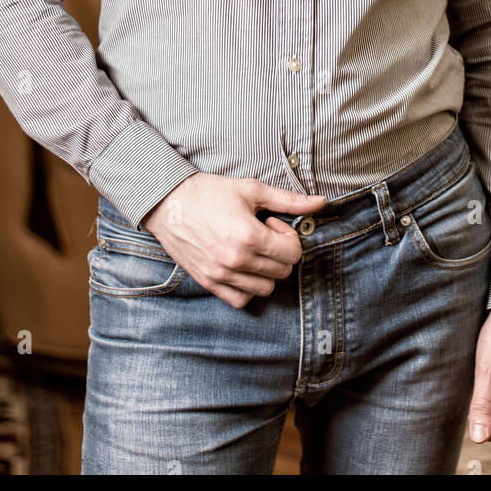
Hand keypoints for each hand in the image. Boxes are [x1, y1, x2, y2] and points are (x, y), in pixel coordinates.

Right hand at [142, 174, 325, 308]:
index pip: (293, 254)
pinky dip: (248, 287)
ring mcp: (221, 275)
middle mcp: (236, 260)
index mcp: (249, 236)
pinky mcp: (208, 283)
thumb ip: (289, 200)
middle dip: (279, 252)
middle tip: (262, 233)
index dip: (289, 237)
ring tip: (251, 249)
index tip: (272, 224)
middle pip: (282, 271)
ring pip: (265, 288)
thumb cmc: (210, 192)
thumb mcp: (252, 190)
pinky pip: (241, 300)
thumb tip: (321, 202)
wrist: (169, 202)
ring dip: (266, 270)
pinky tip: (243, 267)